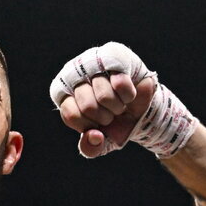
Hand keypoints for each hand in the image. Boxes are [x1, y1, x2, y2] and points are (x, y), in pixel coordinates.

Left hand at [50, 42, 155, 158]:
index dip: (87, 125)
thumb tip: (94, 137)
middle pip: (88, 106)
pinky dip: (128, 95)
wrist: (139, 110)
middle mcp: (76, 77)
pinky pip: (120, 84)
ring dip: (117, 107)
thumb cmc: (114, 123)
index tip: (95, 124)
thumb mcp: (101, 142)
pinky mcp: (116, 58)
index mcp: (65, 96)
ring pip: (104, 96)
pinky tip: (127, 93)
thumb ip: (91, 147)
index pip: (70, 115)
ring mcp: (95, 65)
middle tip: (110, 113)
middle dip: (105, 117)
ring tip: (119, 103)